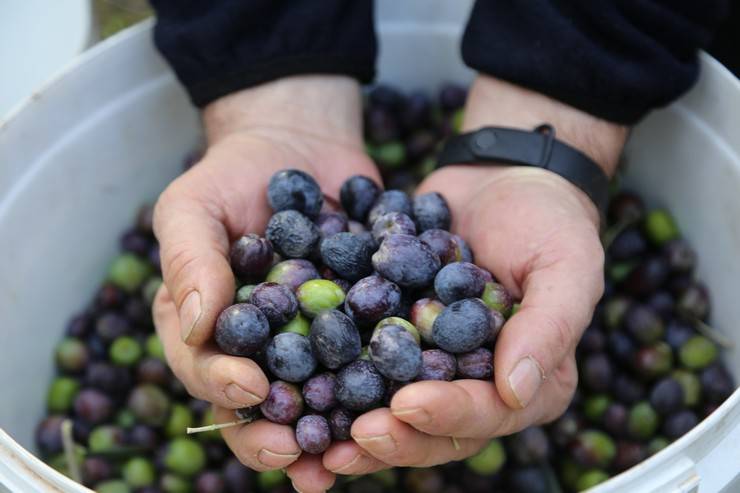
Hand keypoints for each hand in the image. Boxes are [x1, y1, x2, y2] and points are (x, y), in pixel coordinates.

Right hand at [152, 75, 379, 491]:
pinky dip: (386, 384)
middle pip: (259, 408)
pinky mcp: (356, 327)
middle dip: (276, 437)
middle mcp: (255, 349)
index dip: (223, 387)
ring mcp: (309, 343)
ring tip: (353, 453)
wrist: (299, 145)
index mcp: (205, 331)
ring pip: (317, 399)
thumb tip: (196, 325)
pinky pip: (369, 361)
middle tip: (299, 456)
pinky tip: (407, 399)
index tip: (252, 390)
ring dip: (332, 432)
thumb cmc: (232, 175)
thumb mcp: (193, 206)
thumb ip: (189, 260)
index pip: (204, 370)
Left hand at [321, 76, 627, 474]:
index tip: (407, 404)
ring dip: (355, 427)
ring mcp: (433, 364)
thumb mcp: (567, 267)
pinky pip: (364, 365)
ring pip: (393, 410)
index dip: (448, 415)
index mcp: (527, 382)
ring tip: (317, 439)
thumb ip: (548, 329)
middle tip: (351, 438)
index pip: (487, 413)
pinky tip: (299, 383)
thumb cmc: (547, 220)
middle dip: (394, 436)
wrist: (498, 177)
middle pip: (435, 428)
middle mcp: (478, 383)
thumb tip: (516, 393)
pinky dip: (334, 378)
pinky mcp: (396, 337)